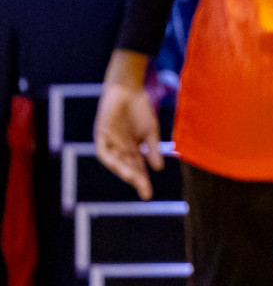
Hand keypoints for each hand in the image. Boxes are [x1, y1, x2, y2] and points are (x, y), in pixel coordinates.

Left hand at [94, 51, 162, 200]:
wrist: (128, 89)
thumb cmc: (140, 109)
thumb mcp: (151, 132)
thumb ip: (153, 149)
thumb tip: (158, 168)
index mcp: (133, 150)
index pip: (138, 170)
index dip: (142, 183)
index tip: (147, 196)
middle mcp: (121, 149)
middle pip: (128, 168)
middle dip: (135, 179)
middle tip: (143, 189)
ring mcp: (111, 142)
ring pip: (115, 162)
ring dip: (123, 171)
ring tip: (132, 179)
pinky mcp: (101, 134)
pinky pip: (104, 150)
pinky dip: (110, 158)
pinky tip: (118, 164)